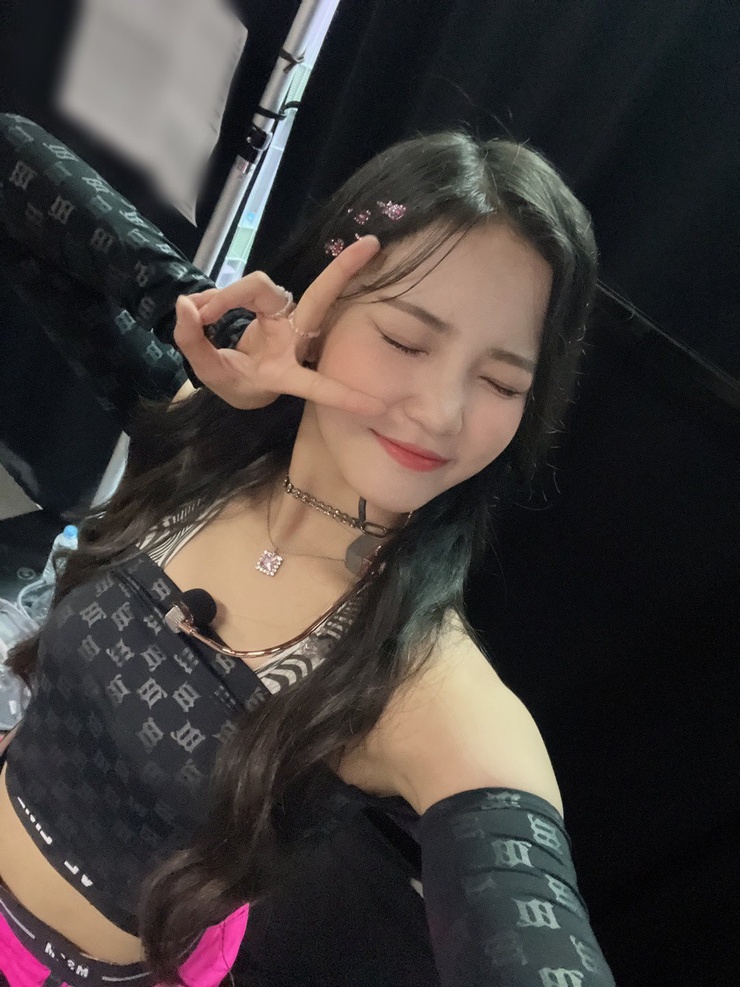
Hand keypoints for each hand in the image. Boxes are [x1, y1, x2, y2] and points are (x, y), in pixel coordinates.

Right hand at [173, 236, 385, 415]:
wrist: (238, 376)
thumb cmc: (235, 382)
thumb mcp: (210, 374)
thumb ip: (193, 342)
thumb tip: (185, 303)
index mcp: (285, 372)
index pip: (316, 384)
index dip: (343, 395)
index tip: (378, 407)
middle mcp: (294, 340)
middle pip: (318, 299)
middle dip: (342, 270)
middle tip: (372, 244)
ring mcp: (286, 317)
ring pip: (260, 287)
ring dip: (224, 299)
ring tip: (197, 318)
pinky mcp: (275, 303)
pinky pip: (246, 288)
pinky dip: (219, 297)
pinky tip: (200, 310)